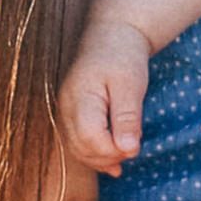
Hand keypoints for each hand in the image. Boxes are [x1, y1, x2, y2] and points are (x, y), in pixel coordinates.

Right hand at [58, 16, 153, 174]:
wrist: (111, 37)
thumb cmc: (123, 57)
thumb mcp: (132, 84)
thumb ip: (127, 117)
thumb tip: (128, 150)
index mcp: (79, 97)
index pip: (90, 138)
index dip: (113, 150)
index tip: (135, 147)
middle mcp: (66, 107)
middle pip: (81, 148)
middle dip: (108, 157)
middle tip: (134, 151)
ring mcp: (65, 112)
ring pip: (77, 150)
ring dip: (101, 159)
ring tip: (125, 158)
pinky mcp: (71, 116)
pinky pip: (78, 143)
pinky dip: (95, 155)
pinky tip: (113, 162)